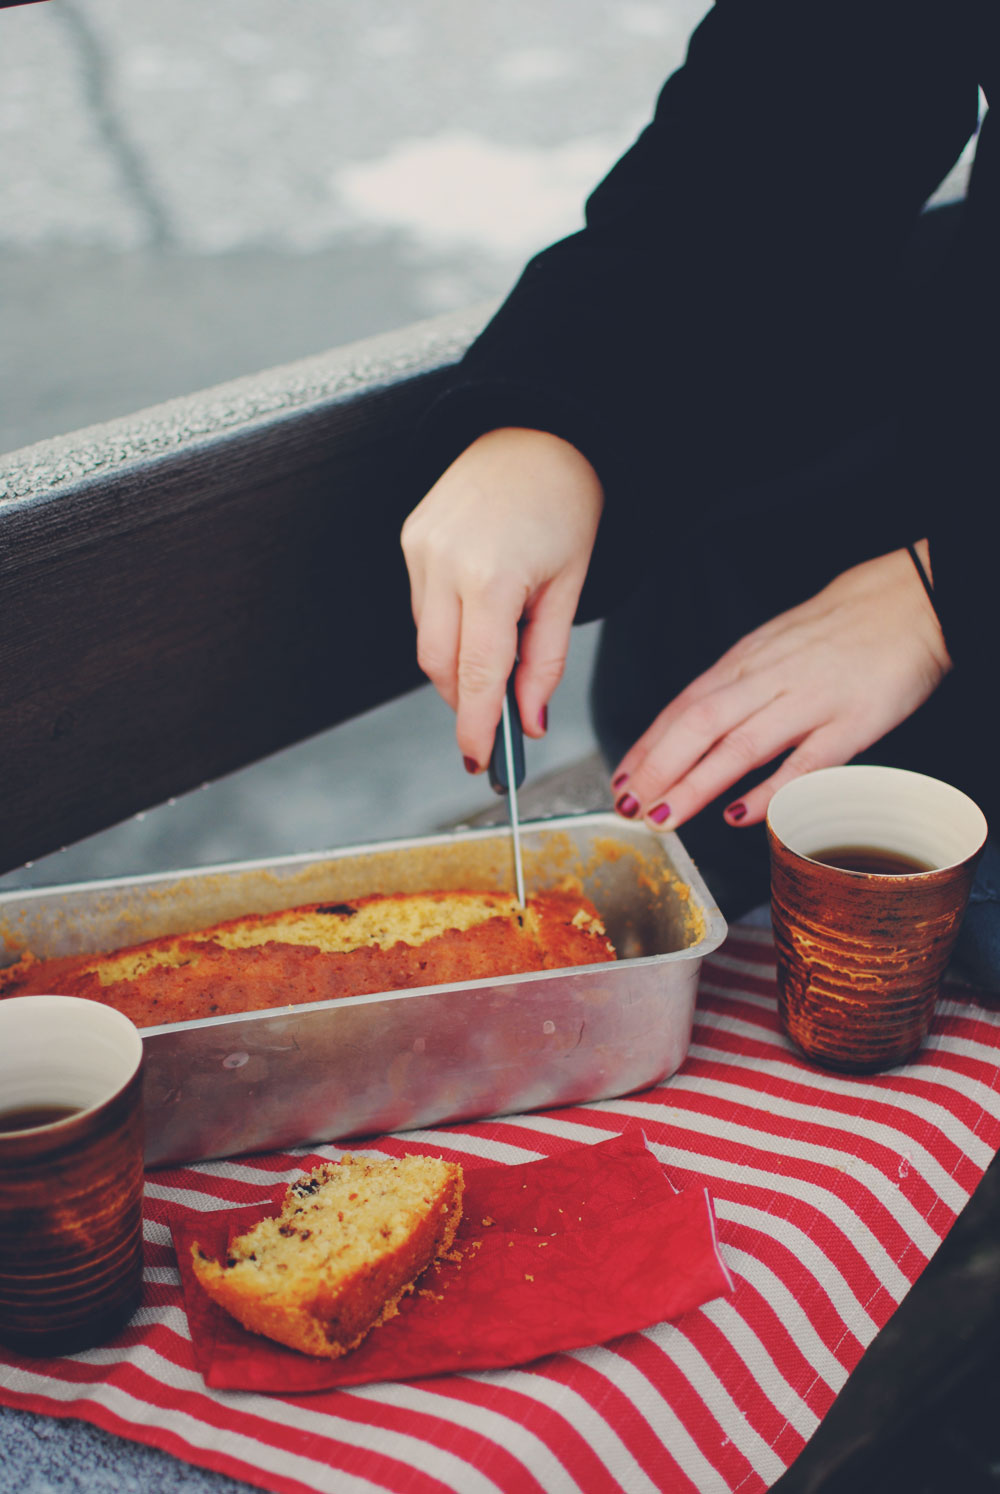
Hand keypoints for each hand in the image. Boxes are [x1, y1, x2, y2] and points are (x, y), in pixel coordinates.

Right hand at [401, 427, 603, 770]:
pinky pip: (423, 606)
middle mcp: (444, 562)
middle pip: (440, 666)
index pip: (475, 674)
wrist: (538, 431)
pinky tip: (479, 614)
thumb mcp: (570, 587)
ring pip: (428, 640)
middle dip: (466, 700)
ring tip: (499, 653)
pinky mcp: (410, 539)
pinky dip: (448, 628)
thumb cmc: (566, 504)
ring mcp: (420, 549)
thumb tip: (528, 720)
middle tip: (497, 719)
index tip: (479, 761)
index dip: (475, 726)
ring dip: (457, 664)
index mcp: (492, 576)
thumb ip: (545, 660)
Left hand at [611, 540, 951, 828]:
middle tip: (629, 806)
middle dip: (657, 769)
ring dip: (695, 784)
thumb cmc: (837, 631)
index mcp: (744, 663)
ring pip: (739, 746)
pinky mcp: (851, 723)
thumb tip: (689, 728)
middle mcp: (767, 680)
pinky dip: (770, 789)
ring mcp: (808, 702)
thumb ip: (734, 689)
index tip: (621, 781)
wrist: (908, 601)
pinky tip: (741, 814)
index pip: (682, 708)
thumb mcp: (771, 649)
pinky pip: (804, 762)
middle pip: (698, 726)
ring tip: (664, 815)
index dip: (647, 747)